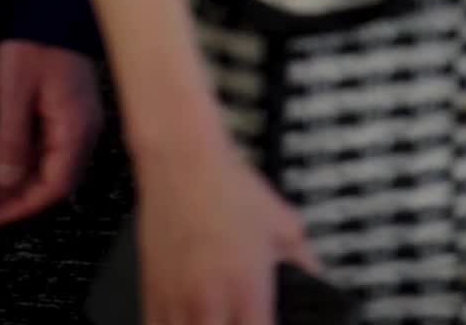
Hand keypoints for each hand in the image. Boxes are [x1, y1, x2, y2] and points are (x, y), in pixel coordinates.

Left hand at [0, 39, 103, 227]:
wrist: (50, 1)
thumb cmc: (35, 41)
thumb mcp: (15, 89)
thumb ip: (11, 138)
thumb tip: (6, 182)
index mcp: (76, 127)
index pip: (55, 186)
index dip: (23, 207)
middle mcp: (83, 128)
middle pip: (55, 179)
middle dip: (20, 197)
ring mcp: (78, 118)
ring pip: (51, 163)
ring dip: (22, 179)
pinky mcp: (68, 107)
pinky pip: (50, 144)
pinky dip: (27, 158)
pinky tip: (4, 160)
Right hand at [136, 122, 319, 324]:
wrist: (181, 156)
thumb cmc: (226, 184)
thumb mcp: (282, 221)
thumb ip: (304, 260)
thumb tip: (316, 279)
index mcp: (248, 290)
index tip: (266, 321)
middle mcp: (211, 303)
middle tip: (240, 319)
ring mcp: (176, 300)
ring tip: (214, 319)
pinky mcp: (150, 291)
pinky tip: (187, 319)